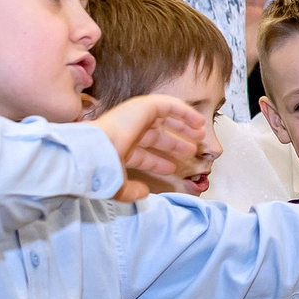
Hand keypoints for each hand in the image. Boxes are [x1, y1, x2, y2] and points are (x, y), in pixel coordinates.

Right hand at [90, 94, 209, 200]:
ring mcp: (134, 117)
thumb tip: (143, 194)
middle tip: (192, 150)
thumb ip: (131, 191)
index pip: (142, 155)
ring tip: (200, 135)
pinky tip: (198, 121)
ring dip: (183, 126)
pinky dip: (184, 111)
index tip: (173, 168)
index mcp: (119, 149)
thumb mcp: (118, 187)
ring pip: (164, 119)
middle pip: (156, 136)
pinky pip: (169, 105)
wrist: (98, 152)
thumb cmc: (105, 171)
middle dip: (174, 142)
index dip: (158, 162)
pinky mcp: (144, 105)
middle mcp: (127, 132)